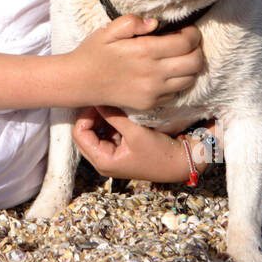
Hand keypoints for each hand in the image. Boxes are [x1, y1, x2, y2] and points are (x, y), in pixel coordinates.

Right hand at [66, 14, 203, 112]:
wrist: (80, 83)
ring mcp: (153, 92)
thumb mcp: (107, 30)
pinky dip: (178, 82)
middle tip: (187, 44)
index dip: (193, 35)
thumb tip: (154, 23)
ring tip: (179, 58)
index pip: (186, 43)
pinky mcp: (150, 104)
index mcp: (144, 51)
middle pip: (195, 63)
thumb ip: (131, 22)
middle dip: (197, 50)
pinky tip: (166, 73)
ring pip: (190, 79)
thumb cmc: (93, 53)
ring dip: (190, 68)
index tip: (188, 31)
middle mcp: (153, 73)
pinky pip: (176, 93)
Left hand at [72, 107, 217, 182]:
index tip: (101, 102)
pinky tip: (123, 113)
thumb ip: (113, 115)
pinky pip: (108, 132)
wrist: (181, 162)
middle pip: (85, 132)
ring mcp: (111, 156)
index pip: (80, 133)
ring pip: (96, 131)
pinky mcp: (120, 150)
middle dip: (94, 116)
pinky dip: (112, 122)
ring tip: (116, 106)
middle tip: (107, 101)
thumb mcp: (135, 132)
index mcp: (102, 161)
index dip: (86, 115)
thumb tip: (98, 98)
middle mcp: (103, 160)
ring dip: (104, 118)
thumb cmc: (159, 151)